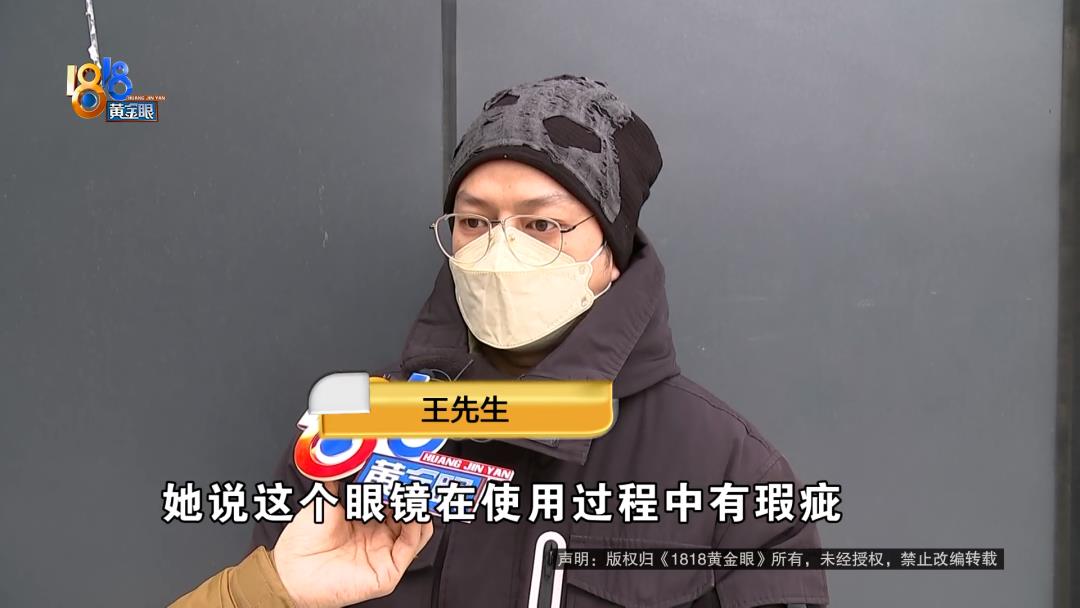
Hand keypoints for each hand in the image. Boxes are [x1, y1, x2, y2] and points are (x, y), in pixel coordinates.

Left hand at [272, 481, 434, 607]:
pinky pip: (411, 546)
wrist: (290, 570)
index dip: (399, 484)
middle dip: (411, 492)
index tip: (402, 466)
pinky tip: (408, 509)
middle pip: (408, 512)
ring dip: (416, 506)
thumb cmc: (302, 543)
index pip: (392, 500)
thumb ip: (339, 479)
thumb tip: (348, 457)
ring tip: (410, 490)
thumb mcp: (325, 500)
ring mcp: (384, 554)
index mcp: (365, 521)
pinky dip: (416, 525)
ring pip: (417, 528)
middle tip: (412, 475)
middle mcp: (378, 537)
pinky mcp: (387, 572)